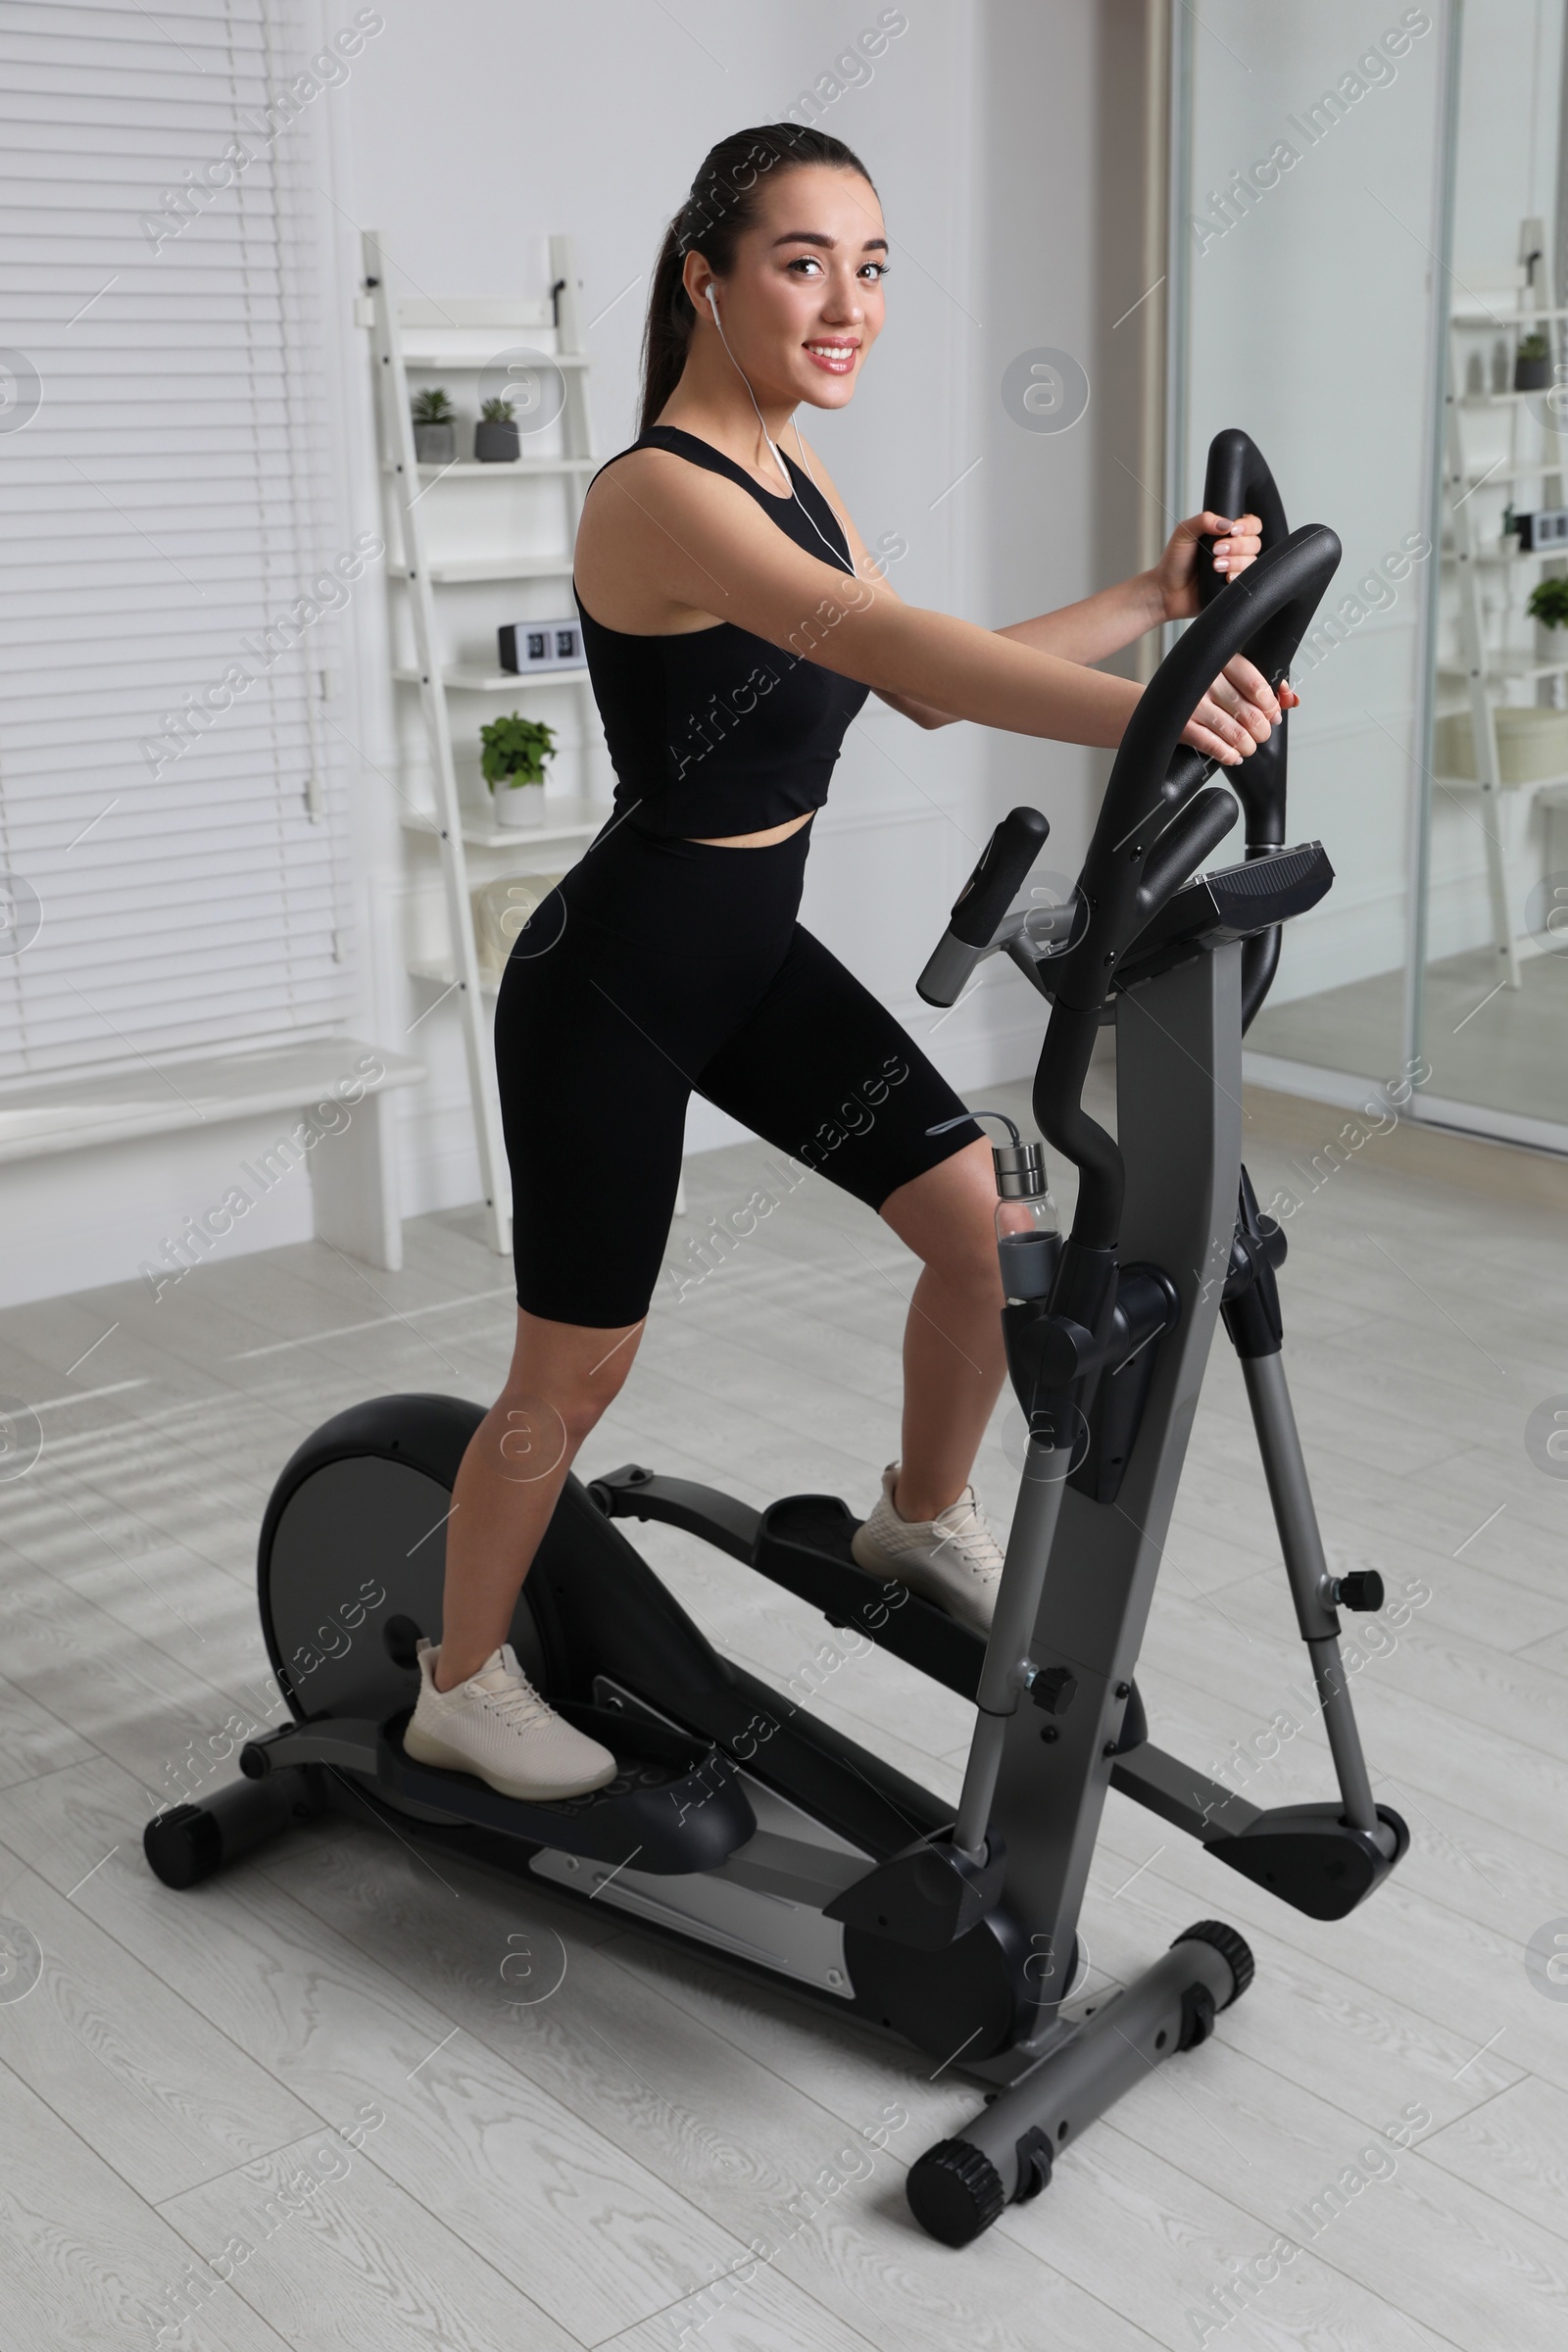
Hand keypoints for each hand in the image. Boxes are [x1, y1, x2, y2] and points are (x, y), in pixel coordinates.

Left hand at [1154, 509, 1263, 620]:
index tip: (1232, 530)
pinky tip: (1223, 578)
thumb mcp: (1184, 533)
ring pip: (1252, 561)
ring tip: (1215, 566)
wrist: (1166, 591)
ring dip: (1235, 562)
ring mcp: (1235, 569)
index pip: (1251, 524)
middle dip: (1237, 546)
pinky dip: (1236, 577)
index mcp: (1225, 533)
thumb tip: (1227, 523)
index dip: (1247, 526)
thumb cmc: (1174, 562)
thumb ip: (1204, 520)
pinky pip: (1247, 580)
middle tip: (1216, 550)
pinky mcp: (1233, 586)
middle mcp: (1234, 550)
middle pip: (1255, 542)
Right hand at [1179, 654, 1299, 765]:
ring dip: (1248, 746)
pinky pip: (1214, 746)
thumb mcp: (1235, 674)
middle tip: (1261, 733)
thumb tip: (1291, 700)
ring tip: (1248, 746)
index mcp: (1223, 661)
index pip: (1257, 687)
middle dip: (1262, 730)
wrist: (1163, 696)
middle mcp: (1206, 680)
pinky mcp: (1182, 726)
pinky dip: (1228, 755)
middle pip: (1250, 714)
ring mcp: (1192, 704)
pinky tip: (1233, 754)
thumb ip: (1266, 684)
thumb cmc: (1205, 684)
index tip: (1272, 714)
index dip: (1271, 706)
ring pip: (1236, 734)